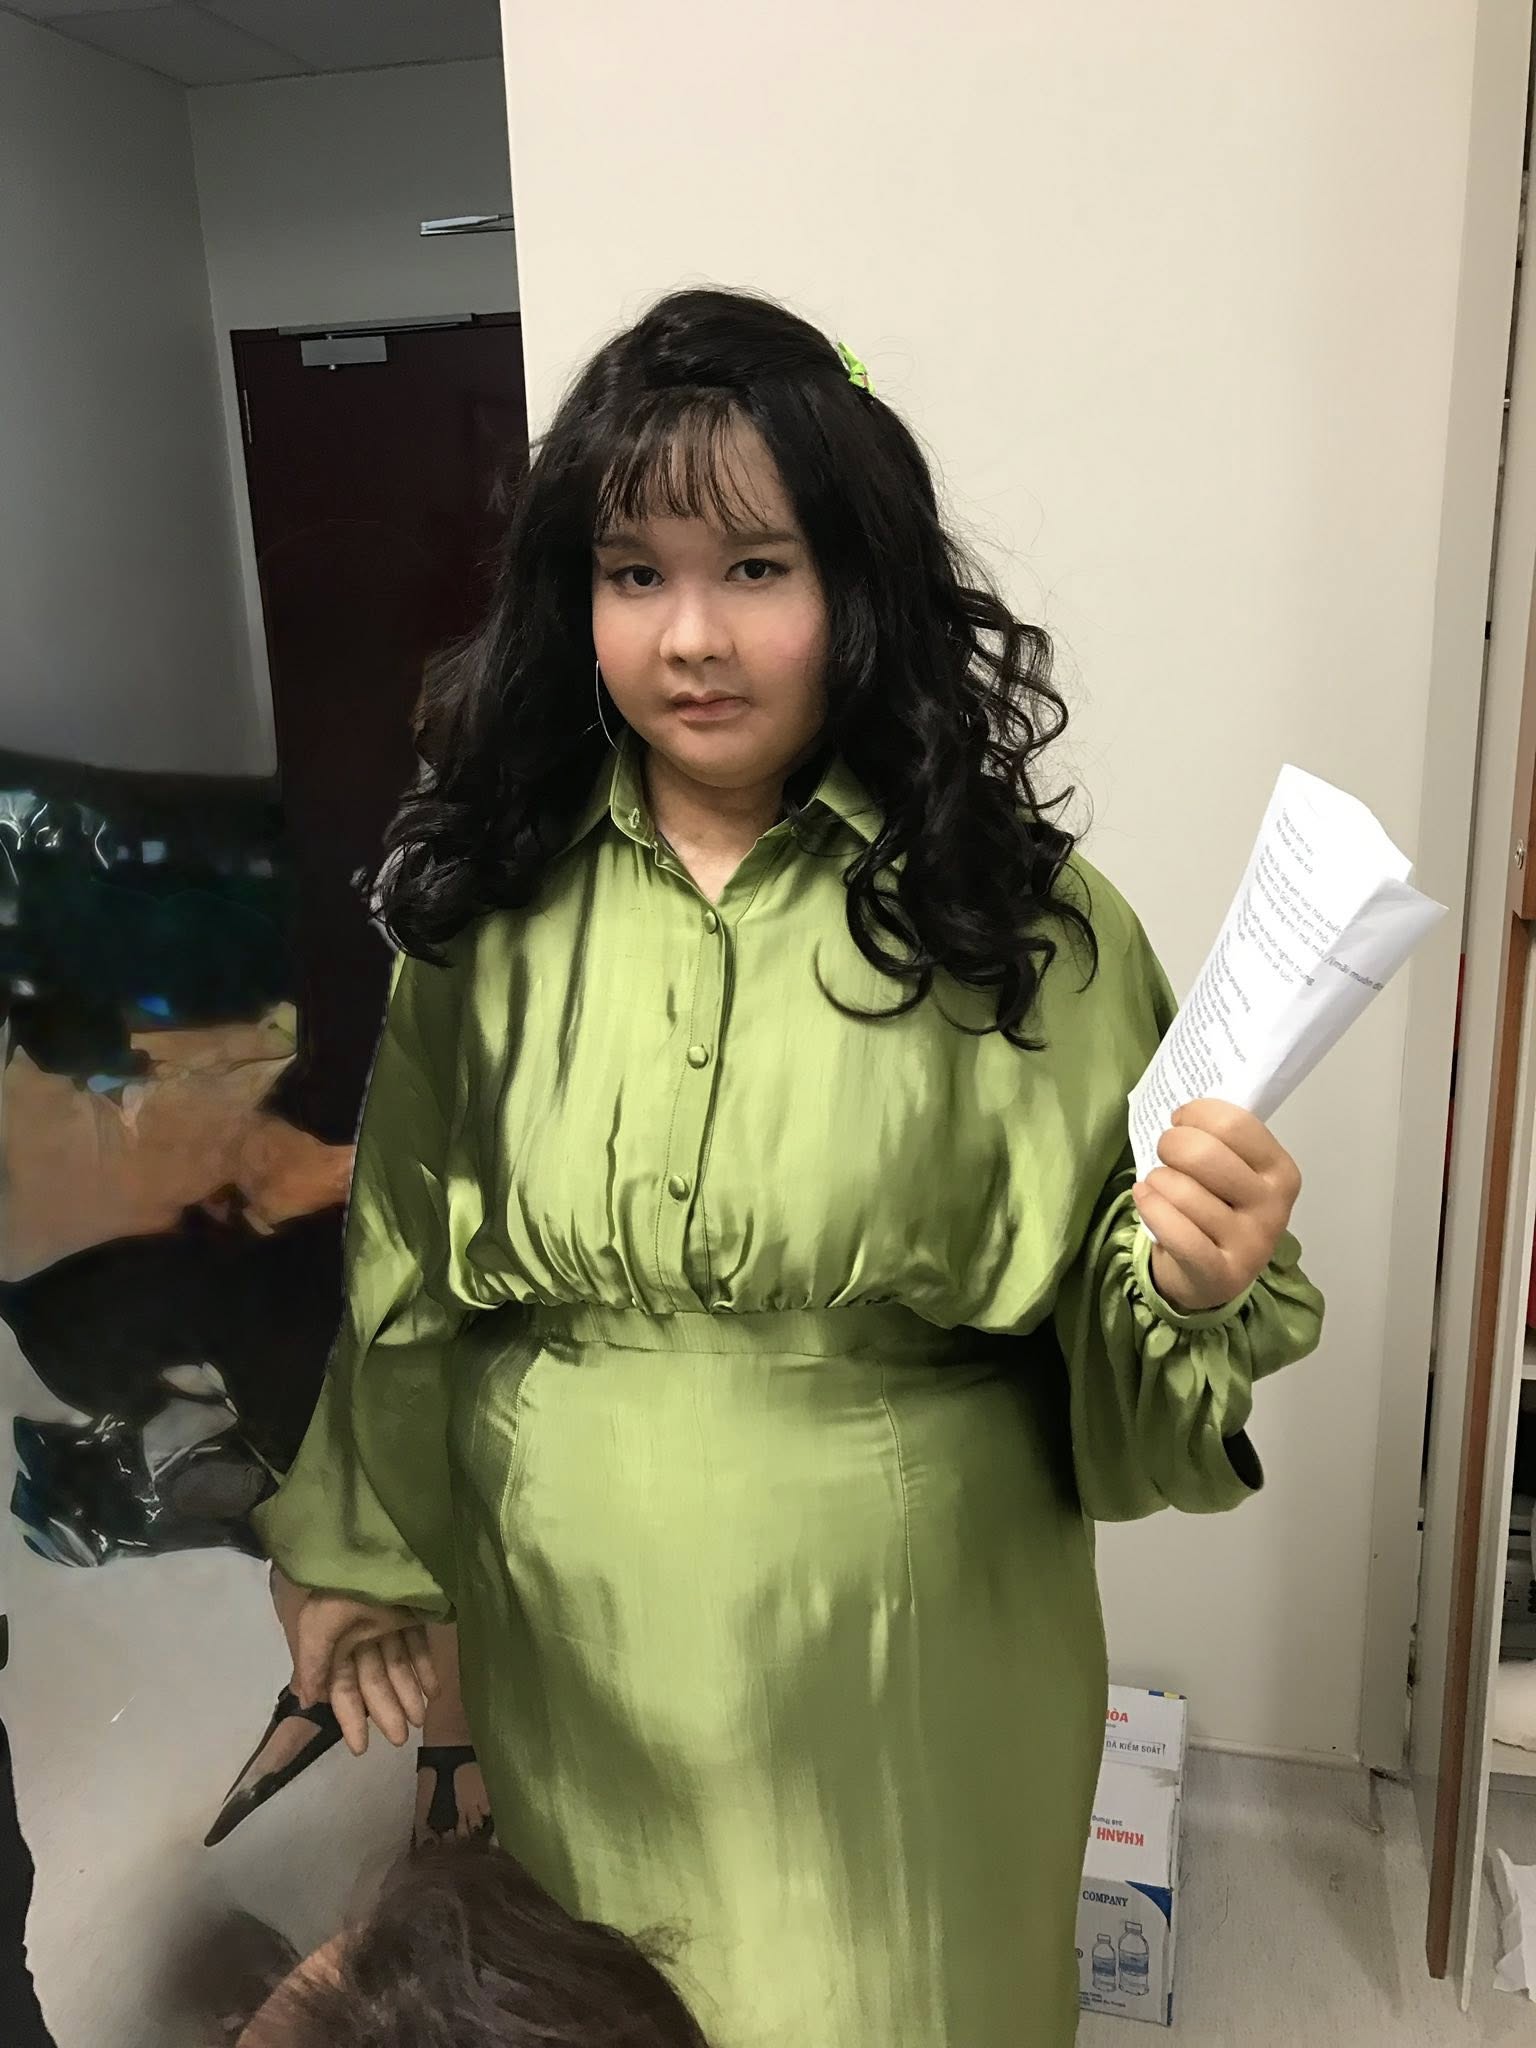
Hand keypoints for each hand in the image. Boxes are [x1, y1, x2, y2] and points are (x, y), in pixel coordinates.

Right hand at [288, 1589, 439, 1756]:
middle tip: (400, 1740)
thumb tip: (308, 1700)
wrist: (378, 1539)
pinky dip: (425, 1667)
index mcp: (333, 1639)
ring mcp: (387, 1621)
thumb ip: (313, 1662)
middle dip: (384, 1710)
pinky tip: (434, 1691)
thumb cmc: (343, 1584)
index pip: (341, 1687)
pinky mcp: (413, 1609)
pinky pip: (418, 1643)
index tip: (359, 1749)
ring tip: (420, 1721)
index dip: (349, 1717)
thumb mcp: (318, 1622)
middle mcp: (359, 1634)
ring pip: (397, 1665)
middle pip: (372, 1680)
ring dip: (407, 1693)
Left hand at [1132, 1100, 1300, 1315]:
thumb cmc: (1217, 1207)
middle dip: (1170, 1145)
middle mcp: (1274, 1207)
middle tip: (1165, 1153)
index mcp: (1280, 1170)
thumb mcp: (1232, 1169)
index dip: (1194, 1115)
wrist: (1211, 1276)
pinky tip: (1146, 1200)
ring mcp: (1251, 1244)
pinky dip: (1151, 1208)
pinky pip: (1175, 1231)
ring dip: (1156, 1182)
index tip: (1180, 1121)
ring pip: (1182, 1192)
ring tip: (1157, 1185)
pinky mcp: (1222, 1275)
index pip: (1233, 1123)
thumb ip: (1220, 1138)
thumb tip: (1183, 1113)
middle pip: (1204, 1154)